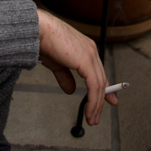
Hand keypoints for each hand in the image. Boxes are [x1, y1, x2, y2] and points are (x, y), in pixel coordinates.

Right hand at [37, 10, 117, 124]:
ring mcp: (90, 55)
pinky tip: (89, 110)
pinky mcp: (86, 61)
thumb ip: (66, 77)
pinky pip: (94, 85)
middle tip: (96, 116)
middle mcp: (91, 51)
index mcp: (86, 49)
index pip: (99, 72)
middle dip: (100, 101)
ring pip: (99, 85)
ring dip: (96, 104)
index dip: (105, 89)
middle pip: (101, 80)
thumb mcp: (57, 64)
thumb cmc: (45, 43)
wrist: (40, 31)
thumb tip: (71, 90)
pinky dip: (93, 100)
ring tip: (91, 118)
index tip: (109, 101)